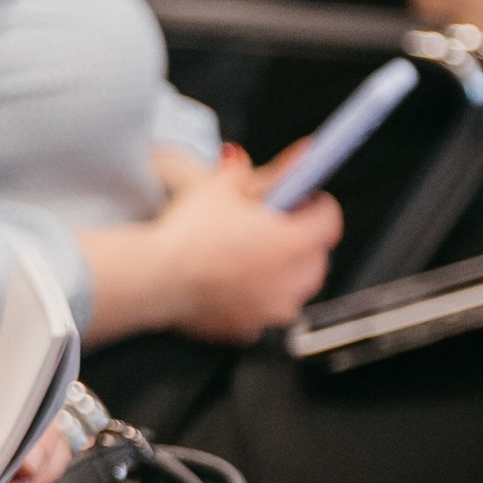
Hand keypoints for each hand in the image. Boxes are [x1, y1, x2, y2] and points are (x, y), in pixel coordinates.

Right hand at [151, 147, 336, 338]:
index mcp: (294, 243)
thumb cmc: (185, 235)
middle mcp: (290, 281)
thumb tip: (301, 153)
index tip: (303, 199)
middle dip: (303, 240)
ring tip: (252, 255)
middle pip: (317, 258)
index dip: (316, 204)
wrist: (152, 278)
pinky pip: (266, 311)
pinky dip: (258, 299)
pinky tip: (233, 283)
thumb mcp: (222, 186)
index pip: (329, 220)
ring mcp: (271, 310)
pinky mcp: (249, 329)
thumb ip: (266, 171)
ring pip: (295, 288)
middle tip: (274, 225)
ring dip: (284, 271)